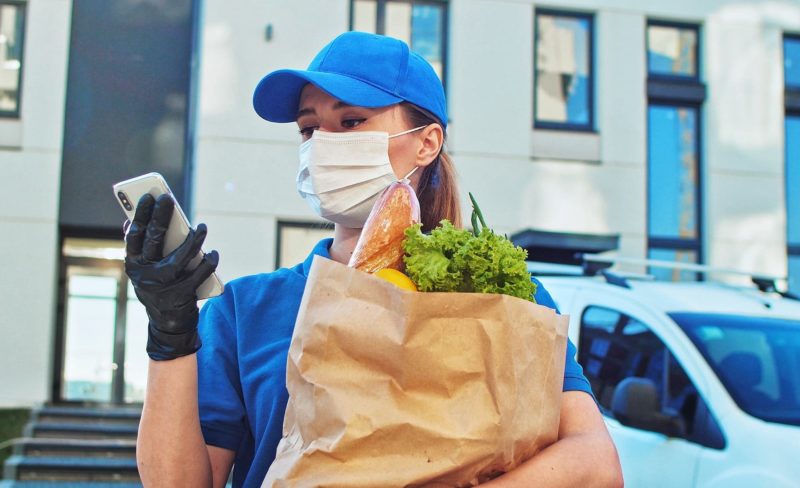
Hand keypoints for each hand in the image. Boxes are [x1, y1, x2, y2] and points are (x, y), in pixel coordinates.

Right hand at [124, 193, 218, 360]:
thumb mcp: (145, 270)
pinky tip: (214, 253)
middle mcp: (145, 275)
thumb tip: (131, 221)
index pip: (135, 235)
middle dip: (162, 216)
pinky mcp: (182, 295)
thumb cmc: (158, 288)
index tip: (148, 197)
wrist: (167, 324)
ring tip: (202, 227)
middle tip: (168, 199)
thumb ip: (142, 249)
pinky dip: (209, 261)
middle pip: (154, 239)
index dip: (140, 215)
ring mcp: (164, 286)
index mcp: (133, 266)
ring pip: (181, 255)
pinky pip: (199, 273)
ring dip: (194, 238)